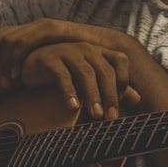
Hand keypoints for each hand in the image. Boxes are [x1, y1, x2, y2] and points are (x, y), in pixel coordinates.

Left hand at [0, 19, 118, 88]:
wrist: (108, 46)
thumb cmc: (83, 58)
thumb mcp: (56, 61)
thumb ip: (40, 65)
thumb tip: (24, 76)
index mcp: (32, 33)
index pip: (2, 34)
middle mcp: (33, 26)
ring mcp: (40, 26)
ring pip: (9, 41)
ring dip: (1, 64)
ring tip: (2, 84)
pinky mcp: (49, 30)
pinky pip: (25, 45)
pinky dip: (17, 62)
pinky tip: (16, 78)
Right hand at [20, 42, 138, 118]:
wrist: (30, 64)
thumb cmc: (64, 73)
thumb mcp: (89, 80)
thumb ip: (112, 87)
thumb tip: (137, 98)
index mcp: (98, 52)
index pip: (120, 60)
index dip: (124, 79)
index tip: (122, 102)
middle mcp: (86, 48)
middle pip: (105, 70)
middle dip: (110, 96)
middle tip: (111, 117)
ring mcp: (68, 52)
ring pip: (86, 73)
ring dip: (92, 96)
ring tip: (96, 115)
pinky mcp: (50, 59)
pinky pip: (62, 76)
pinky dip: (69, 92)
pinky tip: (73, 107)